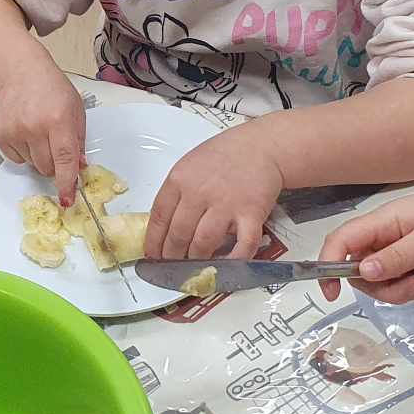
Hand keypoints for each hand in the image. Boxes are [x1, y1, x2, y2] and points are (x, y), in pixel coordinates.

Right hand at [0, 62, 86, 202]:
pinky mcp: (0, 135)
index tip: (67, 199)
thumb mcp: (75, 108)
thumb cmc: (50, 88)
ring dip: (38, 156)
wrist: (19, 72)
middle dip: (55, 165)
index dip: (67, 182)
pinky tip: (25, 132)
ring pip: (31, 165)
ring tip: (38, 132)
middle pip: (47, 168)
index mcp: (58, 119)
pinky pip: (16, 159)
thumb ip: (79, 139)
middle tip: (55, 145)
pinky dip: (23, 152)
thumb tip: (79, 167)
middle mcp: (34, 127)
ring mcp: (14, 131)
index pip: (65, 159)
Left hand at [147, 124, 282, 259]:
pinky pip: (242, 244)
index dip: (153, 242)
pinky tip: (227, 267)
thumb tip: (163, 225)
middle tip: (172, 265)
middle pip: (178, 234)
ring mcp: (226, 204)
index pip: (158, 218)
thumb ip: (177, 192)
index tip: (152, 255)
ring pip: (203, 243)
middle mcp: (200, 193)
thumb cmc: (224, 155)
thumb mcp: (189, 165)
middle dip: (172, 256)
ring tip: (194, 266)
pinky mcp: (251, 214)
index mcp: (179, 180)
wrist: (261, 146)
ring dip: (197, 260)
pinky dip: (235, 260)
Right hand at [317, 182, 413, 303]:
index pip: (342, 241)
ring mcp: (405, 251)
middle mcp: (388, 237)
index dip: (328, 265)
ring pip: (390, 285)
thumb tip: (362, 273)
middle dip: (391, 287)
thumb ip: (396, 258)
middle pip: (365, 274)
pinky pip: (411, 287)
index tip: (332, 293)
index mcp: (384, 222)